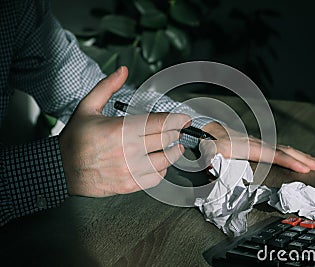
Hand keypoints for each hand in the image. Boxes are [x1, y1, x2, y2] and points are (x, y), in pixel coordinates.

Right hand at [59, 67, 189, 196]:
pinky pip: (156, 178)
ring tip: (175, 147)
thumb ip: (107, 87)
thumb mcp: (87, 106)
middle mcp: (129, 150)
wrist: (62, 169)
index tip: (184, 118)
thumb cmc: (75, 139)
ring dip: (174, 152)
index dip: (178, 120)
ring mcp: (131, 169)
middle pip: (167, 140)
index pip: (161, 123)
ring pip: (166, 160)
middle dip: (178, 133)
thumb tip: (122, 71)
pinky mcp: (130, 184)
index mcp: (121, 129)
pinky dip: (163, 170)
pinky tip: (159, 163)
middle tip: (180, 130)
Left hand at [201, 122, 314, 172]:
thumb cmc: (207, 142)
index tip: (304, 169)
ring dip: (301, 156)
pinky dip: (290, 153)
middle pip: (284, 150)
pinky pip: (277, 148)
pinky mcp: (256, 143)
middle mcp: (255, 142)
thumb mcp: (207, 151)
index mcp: (247, 146)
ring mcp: (257, 142)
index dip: (289, 162)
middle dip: (304, 158)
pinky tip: (296, 158)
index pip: (272, 155)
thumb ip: (212, 158)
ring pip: (283, 148)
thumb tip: (214, 164)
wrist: (203, 129)